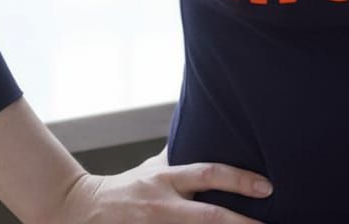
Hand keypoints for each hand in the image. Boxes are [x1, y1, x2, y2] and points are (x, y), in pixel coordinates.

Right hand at [55, 144, 274, 222]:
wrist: (81, 209)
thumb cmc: (127, 187)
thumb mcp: (153, 167)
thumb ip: (180, 159)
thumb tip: (208, 132)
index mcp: (167, 178)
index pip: (208, 173)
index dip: (239, 179)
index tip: (268, 186)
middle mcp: (162, 205)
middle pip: (208, 216)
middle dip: (240, 223)